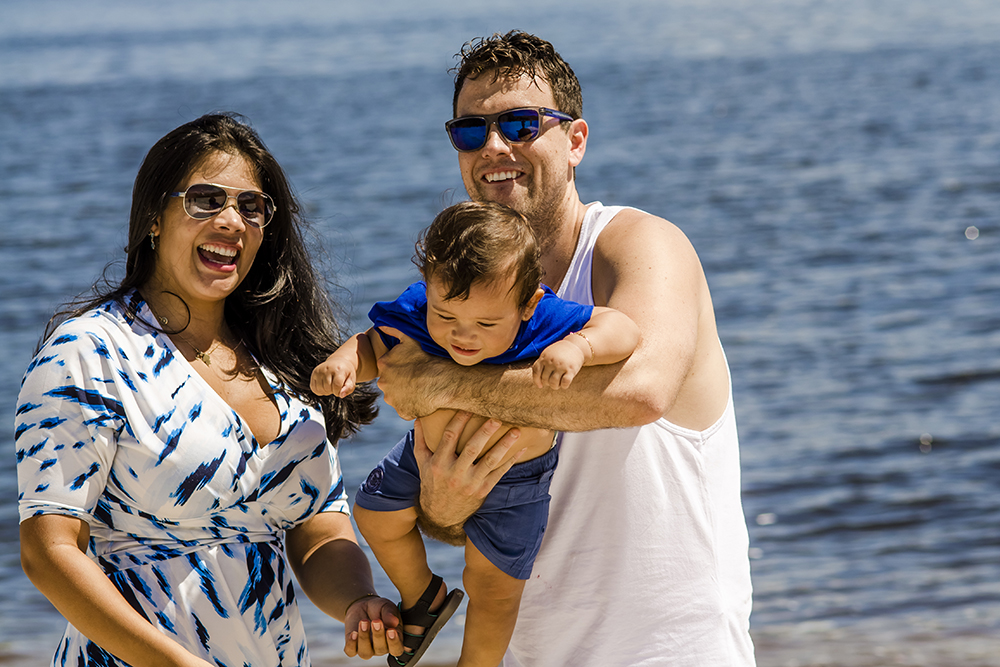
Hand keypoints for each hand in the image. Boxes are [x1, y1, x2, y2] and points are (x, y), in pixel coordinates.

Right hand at [310, 356, 356, 397]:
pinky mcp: (314, 373)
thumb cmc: (345, 372)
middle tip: (336, 386)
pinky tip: (324, 386)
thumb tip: (341, 395)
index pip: (336, 386)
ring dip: (325, 391)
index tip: (340, 390)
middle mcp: (327, 368)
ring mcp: (319, 370)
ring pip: (319, 389)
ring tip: (330, 385)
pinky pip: (313, 388)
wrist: (339, 362)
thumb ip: (348, 388)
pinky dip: (319, 390)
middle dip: (332, 391)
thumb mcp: (351, 379)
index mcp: (339, 369)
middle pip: (327, 388)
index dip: (338, 392)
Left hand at [344, 595, 402, 659]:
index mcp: (394, 640)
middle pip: (381, 649)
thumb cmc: (379, 608)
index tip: (391, 630)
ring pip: (365, 652)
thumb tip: (394, 622)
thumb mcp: (386, 606)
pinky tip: (353, 633)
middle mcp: (381, 648)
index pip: (396, 649)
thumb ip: (390, 613)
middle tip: (376, 621)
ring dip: (364, 638)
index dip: (394, 642)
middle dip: (378, 635)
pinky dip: (351, 644)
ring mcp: (367, 649)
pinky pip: (351, 651)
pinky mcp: (353, 647)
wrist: (363, 606)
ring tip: (364, 621)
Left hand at [376, 327, 444, 418]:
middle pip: (391, 383)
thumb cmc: (427, 357)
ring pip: (397, 397)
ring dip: (406, 394)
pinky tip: (424, 399)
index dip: (401, 368)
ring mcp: (392, 399)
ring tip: (422, 388)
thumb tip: (380, 324)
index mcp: (383, 365)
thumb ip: (392, 330)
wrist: (442, 380)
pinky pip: (407, 410)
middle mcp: (383, 383)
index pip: (388, 367)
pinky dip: (413, 406)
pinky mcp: (403, 412)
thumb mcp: (409, 339)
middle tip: (417, 378)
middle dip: (401, 381)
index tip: (412, 367)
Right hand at [413, 414, 524, 543]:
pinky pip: (499, 474)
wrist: (440, 515)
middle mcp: (454, 474)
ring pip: (490, 461)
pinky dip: (511, 461)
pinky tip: (521, 449)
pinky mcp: (483, 490)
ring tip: (516, 431)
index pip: (449, 437)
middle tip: (497, 417)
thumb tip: (419, 417)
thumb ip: (420, 439)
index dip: (459, 421)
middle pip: (472, 449)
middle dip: (485, 432)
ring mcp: (470, 483)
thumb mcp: (422, 462)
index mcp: (438, 464)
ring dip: (504, 445)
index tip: (470, 407)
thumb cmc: (432, 482)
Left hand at [532, 340, 585, 388]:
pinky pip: (565, 383)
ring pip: (553, 383)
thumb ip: (541, 364)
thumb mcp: (548, 354)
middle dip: (547, 384)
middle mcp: (552, 361)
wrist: (575, 345)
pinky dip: (564, 386)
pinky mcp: (571, 370)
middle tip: (552, 382)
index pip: (536, 372)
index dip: (537, 381)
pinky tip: (564, 384)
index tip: (540, 385)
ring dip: (555, 386)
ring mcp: (561, 365)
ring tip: (557, 385)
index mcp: (544, 357)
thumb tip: (538, 382)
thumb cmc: (560, 352)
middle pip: (545, 379)